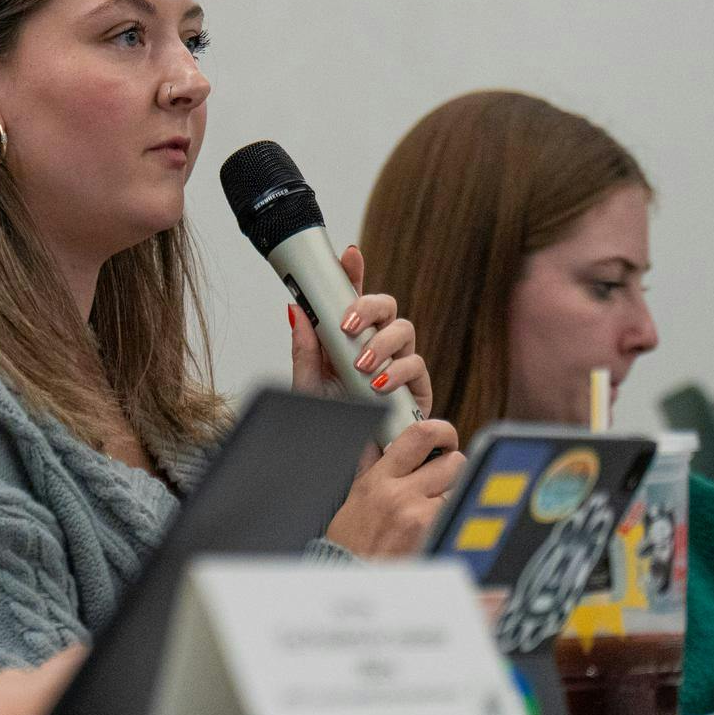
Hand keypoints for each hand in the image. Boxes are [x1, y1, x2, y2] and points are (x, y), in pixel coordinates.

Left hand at [289, 244, 433, 418]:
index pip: (353, 299)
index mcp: (348, 339)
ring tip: (360, 365)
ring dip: (380, 343)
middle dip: (368, 308)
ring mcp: (399, 363)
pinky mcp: (417, 387)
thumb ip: (305, 348)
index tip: (348, 256)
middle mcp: (377, 345)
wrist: (349, 458)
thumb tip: (296, 309)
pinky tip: (379, 383)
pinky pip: (416, 365)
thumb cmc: (330, 420)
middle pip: (386, 306)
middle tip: (346, 325)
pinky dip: (396, 371)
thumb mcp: (308, 384)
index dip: (353, 273)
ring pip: (404, 330)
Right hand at [325, 418, 464, 556]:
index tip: (444, 438)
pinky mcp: (435, 535)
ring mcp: (420, 514)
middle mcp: (400, 492)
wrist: (354, 577)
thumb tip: (379, 443)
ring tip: (440, 507)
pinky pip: (460, 513)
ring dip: (456, 495)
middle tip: (444, 479)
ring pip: (462, 487)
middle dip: (452, 469)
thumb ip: (371, 466)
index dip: (441, 430)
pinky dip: (456, 518)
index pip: (419, 434)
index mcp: (379, 478)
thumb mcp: (356, 497)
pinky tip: (441, 528)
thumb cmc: (352, 544)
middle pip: (453, 460)